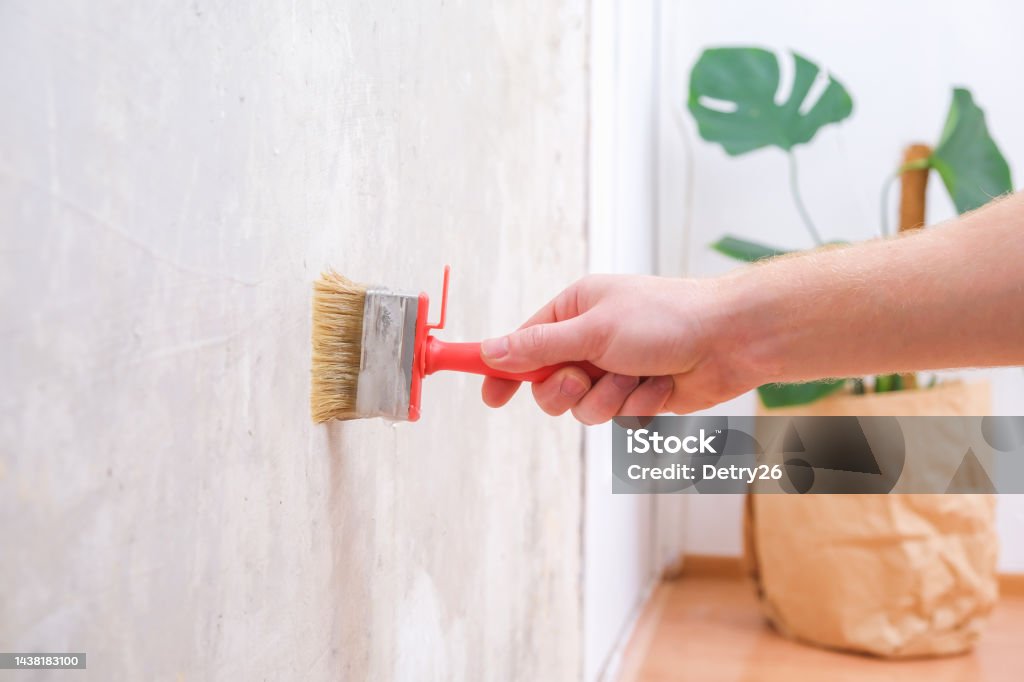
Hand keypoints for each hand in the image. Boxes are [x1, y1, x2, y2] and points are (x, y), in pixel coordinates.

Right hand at [479, 274, 751, 422]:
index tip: (489, 396)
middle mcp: (591, 339)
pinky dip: (640, 405)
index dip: (503, 369)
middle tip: (583, 380)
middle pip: (549, 386)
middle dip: (567, 390)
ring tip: (638, 376)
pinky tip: (662, 385)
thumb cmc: (666, 319)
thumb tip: (491, 350)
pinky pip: (619, 417)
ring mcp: (614, 368)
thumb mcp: (593, 330)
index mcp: (574, 310)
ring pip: (584, 409)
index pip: (523, 343)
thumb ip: (539, 346)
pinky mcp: (638, 394)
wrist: (730, 339)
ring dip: (611, 398)